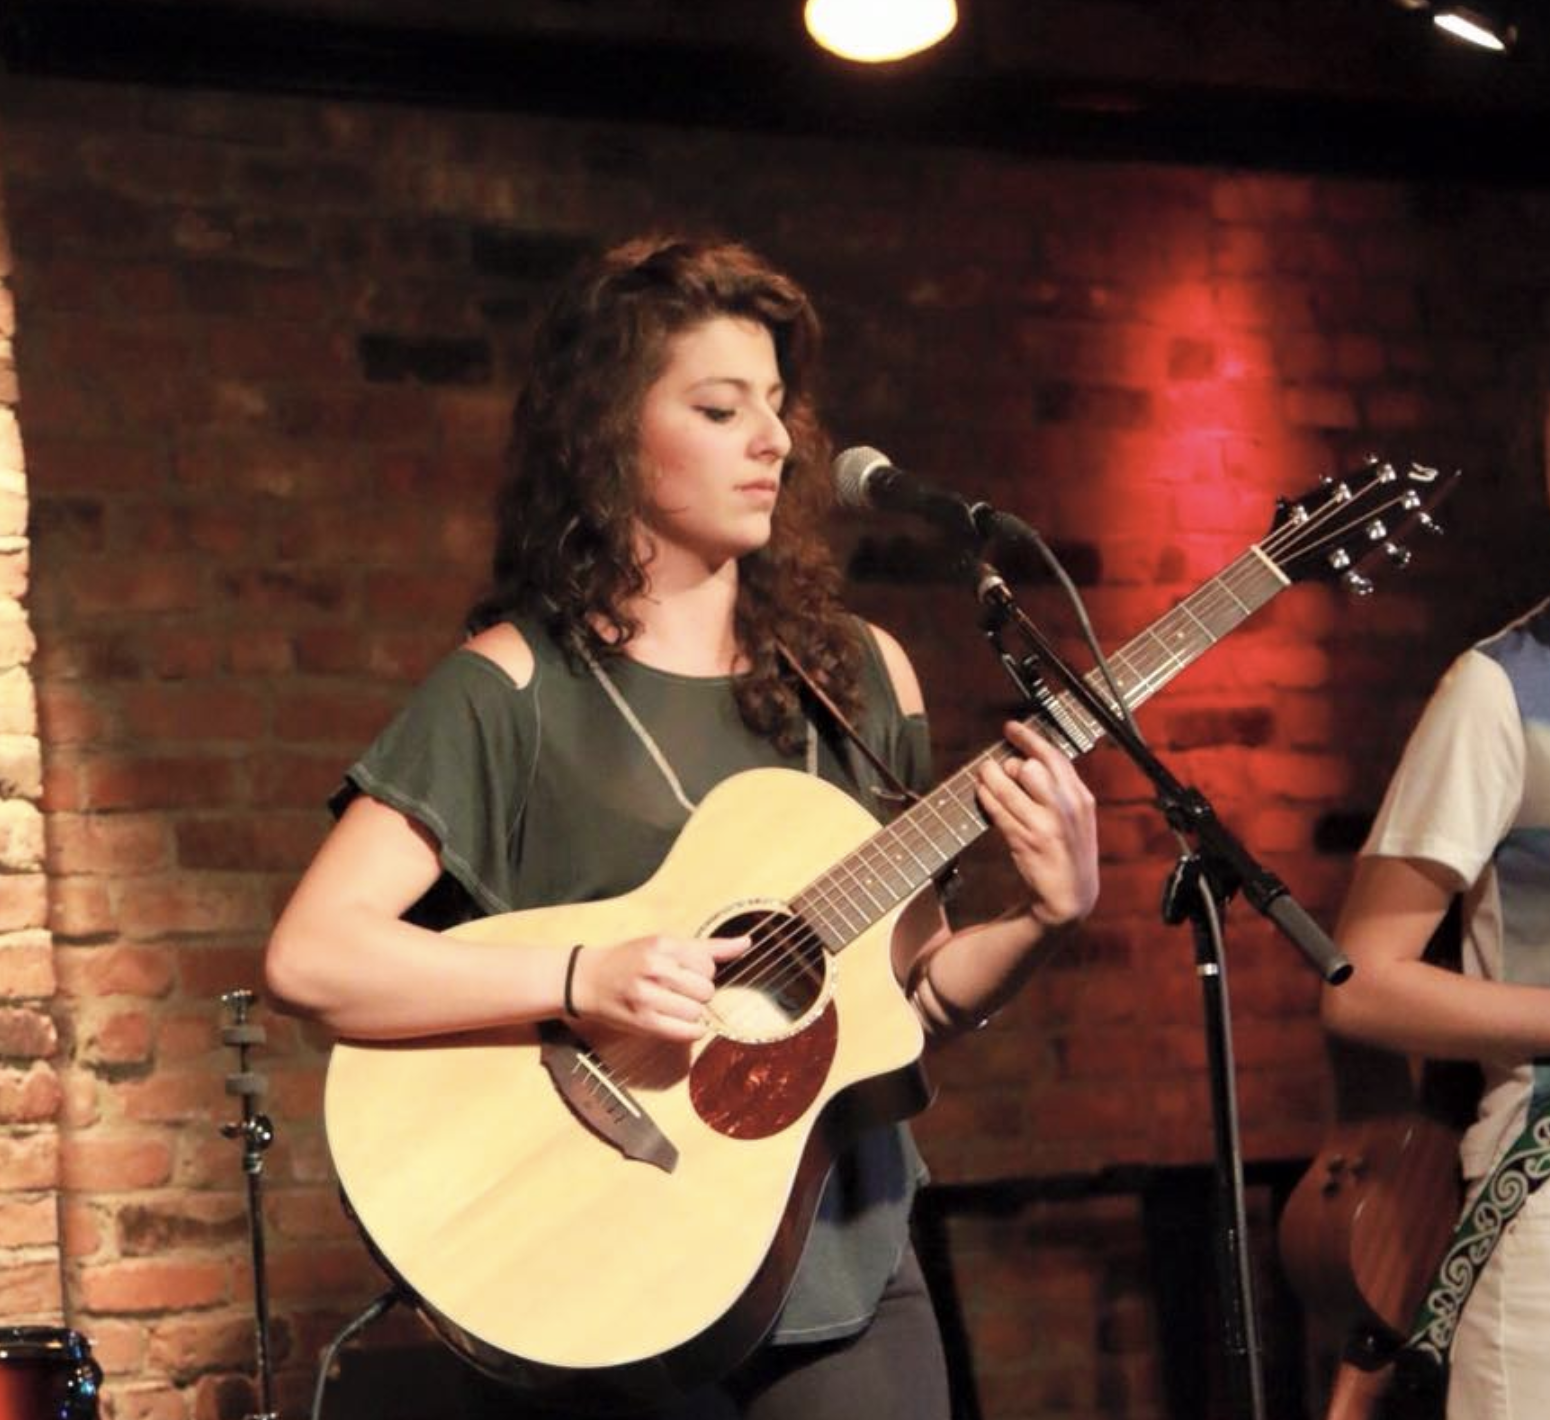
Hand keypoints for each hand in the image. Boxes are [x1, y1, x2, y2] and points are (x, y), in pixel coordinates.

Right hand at [569, 934, 749, 1040]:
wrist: (586, 980)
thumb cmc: (630, 961)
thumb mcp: (664, 944)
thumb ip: (708, 947)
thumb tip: (747, 942)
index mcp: (662, 944)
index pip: (708, 964)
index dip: (701, 972)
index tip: (683, 973)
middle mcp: (655, 968)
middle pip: (706, 989)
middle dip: (697, 992)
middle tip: (676, 990)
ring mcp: (648, 996)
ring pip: (698, 1011)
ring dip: (691, 1012)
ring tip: (671, 1005)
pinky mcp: (644, 1022)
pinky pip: (688, 1031)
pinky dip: (690, 1030)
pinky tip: (677, 1021)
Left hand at [975, 721, 1098, 928]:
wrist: (1072, 894)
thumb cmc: (1070, 851)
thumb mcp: (1078, 816)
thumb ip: (1060, 788)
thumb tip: (1027, 761)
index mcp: (1081, 797)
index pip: (1053, 756)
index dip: (1028, 738)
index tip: (1010, 727)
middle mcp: (1066, 807)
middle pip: (1030, 766)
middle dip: (1009, 764)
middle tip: (1000, 769)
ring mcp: (1046, 824)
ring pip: (1008, 785)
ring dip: (989, 777)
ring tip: (983, 776)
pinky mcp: (1026, 841)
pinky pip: (998, 810)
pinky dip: (986, 798)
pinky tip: (982, 794)